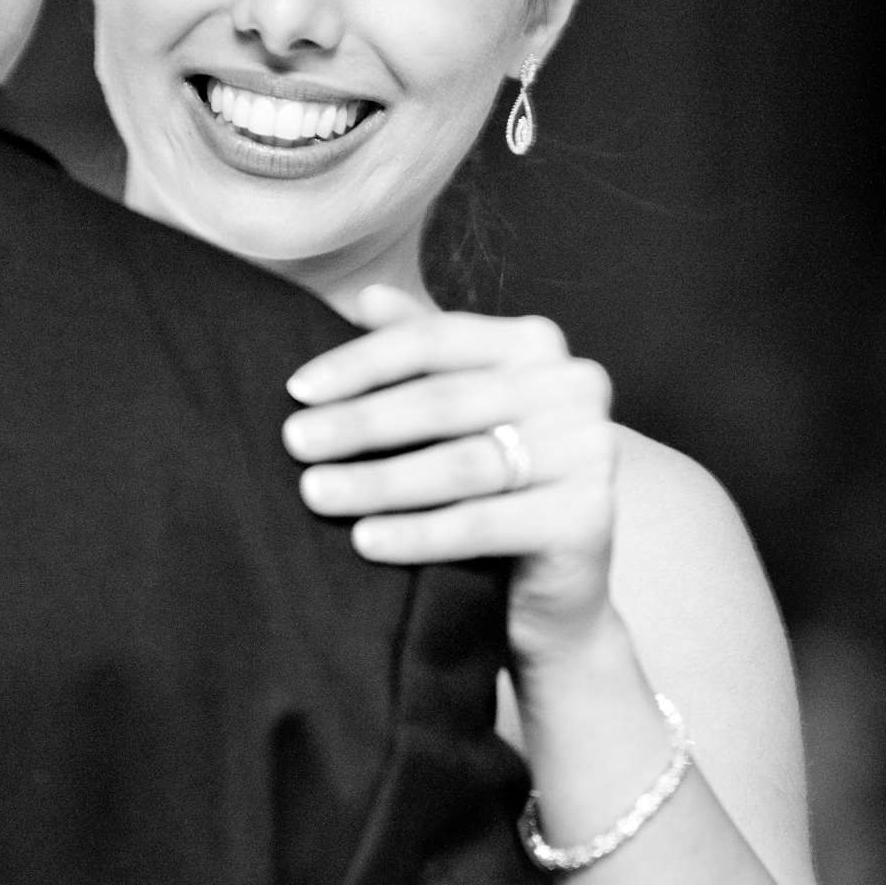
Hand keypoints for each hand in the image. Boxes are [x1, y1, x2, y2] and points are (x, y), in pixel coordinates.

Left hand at [283, 286, 619, 652]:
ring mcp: (590, 450)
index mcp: (538, 343)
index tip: (296, 390)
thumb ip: (424, 350)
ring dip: (378, 479)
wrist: (558, 587)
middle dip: (361, 423)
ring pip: (462, 464)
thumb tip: (366, 297)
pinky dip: (418, 533)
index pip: (435, 340)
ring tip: (316, 492)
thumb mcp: (461, 410)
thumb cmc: (497, 485)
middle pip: (444, 400)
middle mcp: (575, 385)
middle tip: (295, 443)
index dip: (362, 362)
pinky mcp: (589, 516)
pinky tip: (367, 541)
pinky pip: (484, 523)